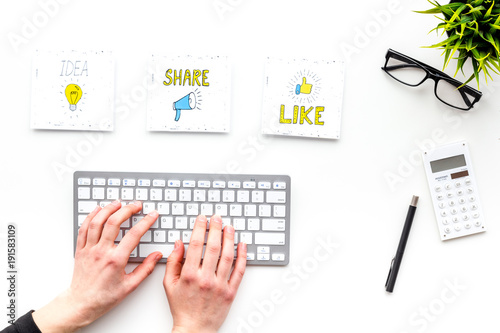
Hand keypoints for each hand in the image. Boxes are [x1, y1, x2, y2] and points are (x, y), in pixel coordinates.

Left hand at [33, 201, 161, 331]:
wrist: (81, 303)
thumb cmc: (105, 297)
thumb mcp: (130, 286)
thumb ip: (146, 269)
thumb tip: (157, 255)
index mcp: (116, 260)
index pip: (134, 235)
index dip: (146, 222)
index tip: (152, 215)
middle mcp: (102, 252)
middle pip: (114, 222)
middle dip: (128, 210)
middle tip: (136, 205)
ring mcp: (90, 249)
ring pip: (97, 222)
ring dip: (108, 209)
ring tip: (118, 203)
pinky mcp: (81, 250)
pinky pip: (84, 229)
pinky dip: (90, 217)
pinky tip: (98, 210)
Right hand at [164, 215, 246, 332]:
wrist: (194, 329)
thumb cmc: (182, 307)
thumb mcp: (168, 284)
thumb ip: (173, 262)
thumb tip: (178, 243)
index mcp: (189, 276)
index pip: (195, 245)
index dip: (199, 229)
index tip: (202, 219)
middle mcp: (206, 279)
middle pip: (213, 247)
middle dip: (216, 229)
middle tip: (217, 218)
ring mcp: (220, 286)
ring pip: (228, 256)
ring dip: (229, 239)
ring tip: (229, 227)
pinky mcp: (231, 292)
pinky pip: (239, 271)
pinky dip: (242, 256)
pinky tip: (242, 245)